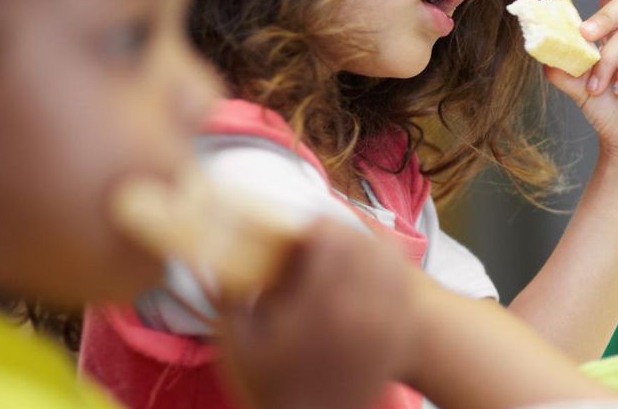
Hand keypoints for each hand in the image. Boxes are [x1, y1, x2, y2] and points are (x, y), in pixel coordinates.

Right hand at [214, 219, 419, 408]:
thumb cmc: (271, 390)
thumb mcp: (237, 345)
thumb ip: (229, 294)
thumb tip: (213, 256)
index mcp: (323, 302)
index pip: (332, 235)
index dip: (313, 227)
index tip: (298, 236)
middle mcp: (364, 305)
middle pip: (363, 241)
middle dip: (338, 236)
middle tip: (318, 245)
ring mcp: (389, 320)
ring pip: (390, 257)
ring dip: (366, 248)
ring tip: (342, 258)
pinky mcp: (401, 334)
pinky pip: (404, 285)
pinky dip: (387, 273)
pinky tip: (365, 281)